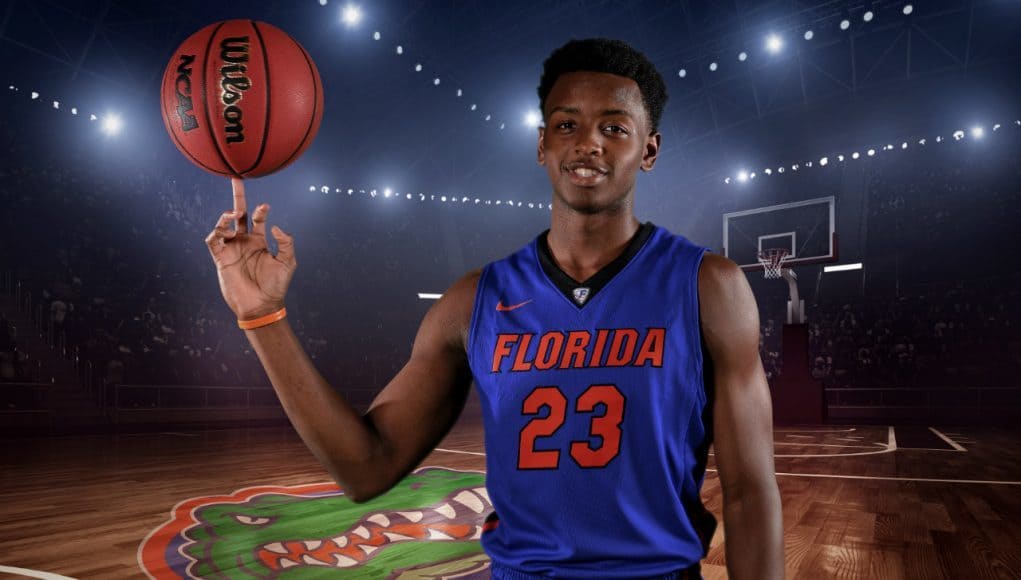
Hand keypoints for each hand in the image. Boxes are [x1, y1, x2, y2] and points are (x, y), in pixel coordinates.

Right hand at [205, 177, 296, 320]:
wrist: (261, 306)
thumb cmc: (276, 286)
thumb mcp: (288, 262)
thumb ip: (286, 243)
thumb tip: (276, 226)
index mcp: (259, 241)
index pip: (256, 218)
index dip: (260, 210)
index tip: (264, 207)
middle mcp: (244, 242)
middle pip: (238, 214)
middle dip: (237, 196)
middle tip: (236, 177)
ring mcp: (231, 249)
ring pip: (222, 225)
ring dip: (226, 217)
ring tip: (234, 215)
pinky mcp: (221, 259)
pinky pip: (212, 240)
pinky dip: (216, 232)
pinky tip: (226, 231)